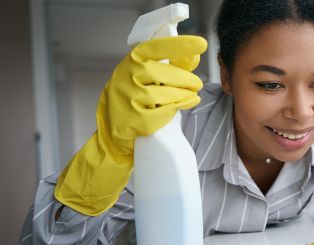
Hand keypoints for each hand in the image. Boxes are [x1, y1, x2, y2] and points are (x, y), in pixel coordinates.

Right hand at [54, 36, 206, 215]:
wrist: (112, 133)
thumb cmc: (132, 98)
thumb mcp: (143, 77)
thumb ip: (168, 66)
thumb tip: (194, 56)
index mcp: (130, 62)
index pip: (156, 48)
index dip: (180, 45)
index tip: (201, 44)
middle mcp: (126, 78)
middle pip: (162, 73)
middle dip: (185, 78)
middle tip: (197, 83)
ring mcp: (129, 100)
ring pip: (164, 94)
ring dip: (184, 93)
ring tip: (193, 94)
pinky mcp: (136, 120)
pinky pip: (163, 112)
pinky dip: (180, 106)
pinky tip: (188, 103)